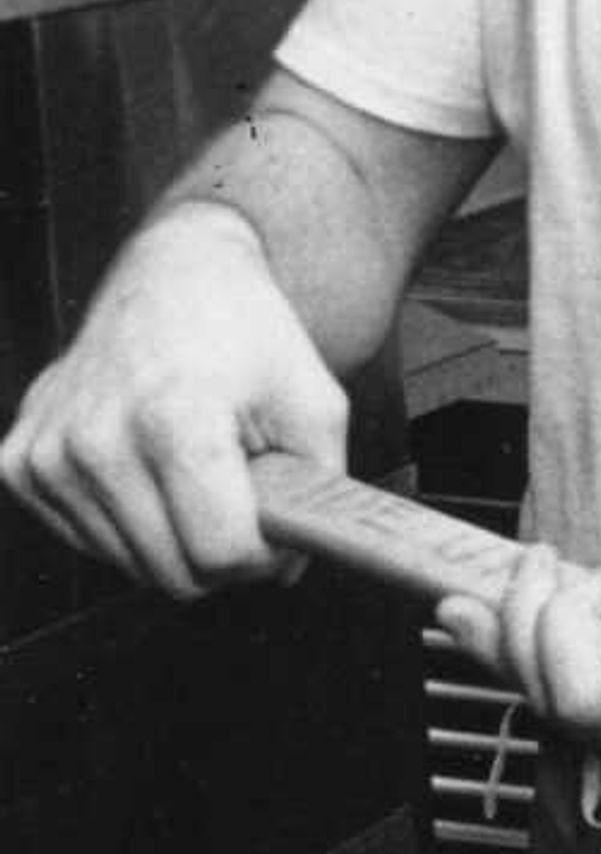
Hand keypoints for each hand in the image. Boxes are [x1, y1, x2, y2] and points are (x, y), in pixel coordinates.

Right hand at [0, 202, 345, 597]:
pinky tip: (147, 466)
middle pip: (174, 574)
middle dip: (223, 553)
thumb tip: (286, 570)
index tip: (278, 523)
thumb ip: (317, 494)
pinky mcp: (17, 464)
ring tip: (194, 469)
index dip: (265, 554)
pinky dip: (130, 522)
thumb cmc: (249, 339)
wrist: (172, 279)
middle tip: (243, 494)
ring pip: (130, 566)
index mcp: (172, 421)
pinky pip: (89, 541)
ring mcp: (45, 455)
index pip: (220, 554)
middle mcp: (94, 441)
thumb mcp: (316, 404)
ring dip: (174, 537)